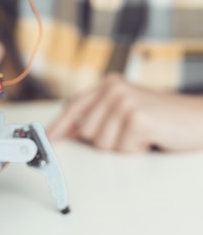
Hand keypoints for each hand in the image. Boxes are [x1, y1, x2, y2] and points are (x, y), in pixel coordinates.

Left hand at [47, 73, 202, 152]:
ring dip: (122, 146)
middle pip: (85, 131)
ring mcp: (125, 101)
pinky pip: (122, 148)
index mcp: (108, 85)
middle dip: (106, 139)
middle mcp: (114, 89)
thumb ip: (98, 118)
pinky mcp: (137, 117)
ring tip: (141, 134)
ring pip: (101, 143)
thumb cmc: (163, 118)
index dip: (59, 125)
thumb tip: (70, 132)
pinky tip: (150, 137)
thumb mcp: (125, 113)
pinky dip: (136, 149)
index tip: (47, 138)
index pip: (74, 106)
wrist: (199, 119)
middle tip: (129, 132)